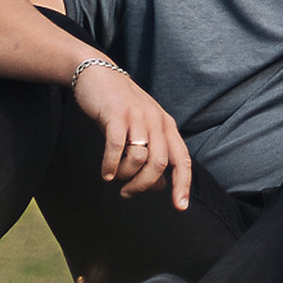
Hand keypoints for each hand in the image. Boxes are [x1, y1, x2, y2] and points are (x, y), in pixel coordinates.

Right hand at [71, 62, 191, 208]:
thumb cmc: (120, 108)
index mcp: (167, 126)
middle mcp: (156, 121)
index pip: (182, 160)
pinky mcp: (116, 114)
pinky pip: (117, 146)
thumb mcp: (141, 130)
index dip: (183, 184)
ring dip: (125, 176)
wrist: (98, 74)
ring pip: (139, 157)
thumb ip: (153, 156)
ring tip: (114, 179)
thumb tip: (161, 187)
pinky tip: (105, 173)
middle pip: (160, 163)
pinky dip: (111, 164)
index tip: (180, 207)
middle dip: (143, 185)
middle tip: (127, 193)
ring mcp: (137, 116)